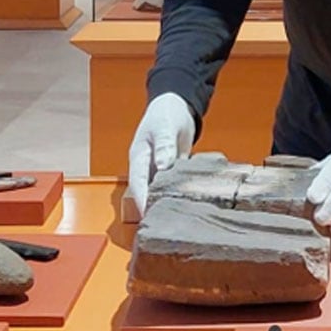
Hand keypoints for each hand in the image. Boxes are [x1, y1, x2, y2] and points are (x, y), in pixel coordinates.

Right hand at [126, 93, 196, 216]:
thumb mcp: (164, 127)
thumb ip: (164, 146)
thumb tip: (163, 166)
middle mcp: (149, 167)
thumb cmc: (165, 113)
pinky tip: (193, 202)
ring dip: (169, 202)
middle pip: (149, 192)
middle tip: (165, 226)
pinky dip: (183, 192)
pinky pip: (178, 184)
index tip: (147, 217)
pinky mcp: (176, 170)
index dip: (141, 201)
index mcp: (139, 158)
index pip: (137, 184)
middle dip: (154, 208)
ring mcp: (162, 170)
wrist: (177, 105)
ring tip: (180, 219)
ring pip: (163, 190)